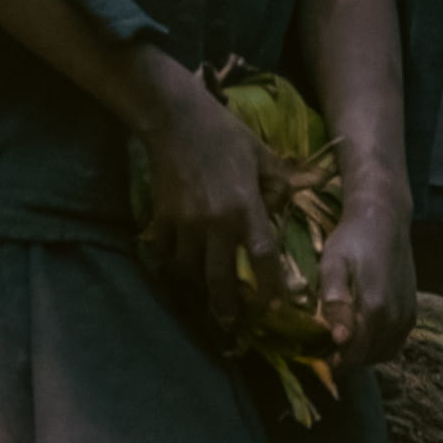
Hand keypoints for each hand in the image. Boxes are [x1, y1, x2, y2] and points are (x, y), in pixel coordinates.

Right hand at [126, 54, 283, 334]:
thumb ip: (278, 185)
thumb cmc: (225, 134)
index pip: (263, 257)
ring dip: (198, 282)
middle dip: (226, 307)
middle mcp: (216, 222)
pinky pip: (165, 251)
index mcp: (246, 207)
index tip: (275, 306)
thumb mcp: (263, 154)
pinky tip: (177, 262)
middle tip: (231, 323)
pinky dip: (170, 261)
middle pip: (220, 278)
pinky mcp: (162, 216)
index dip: (270, 286)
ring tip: (206, 289)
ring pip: (190, 269)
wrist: (176, 119)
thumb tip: (280, 210)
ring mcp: (185, 221)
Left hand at [313, 177, 417, 370]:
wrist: (384, 220)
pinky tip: (362, 333)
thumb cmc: (352, 240)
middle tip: (326, 347)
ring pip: (384, 353)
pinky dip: (378, 346)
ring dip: (363, 354)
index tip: (317, 355)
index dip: (334, 362)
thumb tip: (340, 339)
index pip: (354, 355)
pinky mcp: (412, 312)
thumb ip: (335, 301)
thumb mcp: (333, 264)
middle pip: (369, 357)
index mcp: (375, 308)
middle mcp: (396, 317)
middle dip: (347, 359)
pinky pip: (395, 342)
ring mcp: (407, 316)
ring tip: (343, 341)